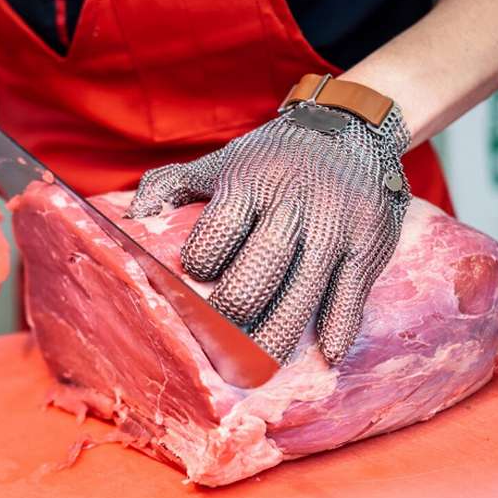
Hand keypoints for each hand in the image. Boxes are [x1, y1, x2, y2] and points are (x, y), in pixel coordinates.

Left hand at [126, 103, 410, 364]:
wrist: (349, 130)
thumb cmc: (269, 158)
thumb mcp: (221, 161)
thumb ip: (171, 185)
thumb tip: (128, 219)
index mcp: (250, 181)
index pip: (220, 229)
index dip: (203, 261)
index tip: (197, 278)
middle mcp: (295, 203)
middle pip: (261, 266)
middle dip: (235, 307)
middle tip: (220, 336)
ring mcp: (336, 226)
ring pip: (304, 292)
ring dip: (277, 335)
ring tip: (256, 366)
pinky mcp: (370, 245)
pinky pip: (352, 295)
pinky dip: (339, 327)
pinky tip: (325, 354)